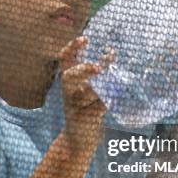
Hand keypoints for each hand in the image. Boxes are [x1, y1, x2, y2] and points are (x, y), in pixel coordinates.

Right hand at [59, 36, 108, 156]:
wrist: (78, 139)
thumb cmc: (86, 108)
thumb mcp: (90, 87)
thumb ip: (99, 71)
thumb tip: (111, 52)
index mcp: (68, 80)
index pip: (64, 60)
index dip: (72, 48)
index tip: (85, 39)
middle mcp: (67, 91)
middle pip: (68, 77)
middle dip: (82, 71)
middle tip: (97, 68)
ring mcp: (73, 106)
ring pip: (85, 94)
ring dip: (100, 91)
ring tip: (113, 88)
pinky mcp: (82, 118)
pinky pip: (95, 107)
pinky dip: (106, 102)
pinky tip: (113, 100)